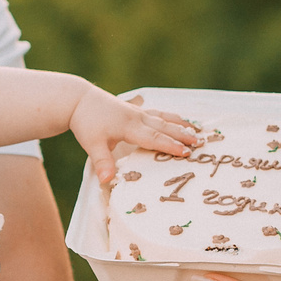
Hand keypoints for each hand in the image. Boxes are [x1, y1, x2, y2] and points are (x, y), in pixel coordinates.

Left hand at [70, 88, 197, 188]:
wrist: (79, 100)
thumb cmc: (86, 122)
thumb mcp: (91, 144)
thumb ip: (102, 162)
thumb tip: (107, 180)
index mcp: (129, 127)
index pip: (153, 138)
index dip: (170, 146)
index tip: (185, 152)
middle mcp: (137, 118)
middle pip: (164, 127)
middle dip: (183, 135)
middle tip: (200, 143)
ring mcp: (138, 113)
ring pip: (164, 118)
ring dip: (181, 125)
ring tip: (198, 130)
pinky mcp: (136, 110)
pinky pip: (159, 114)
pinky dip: (172, 118)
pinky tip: (180, 120)